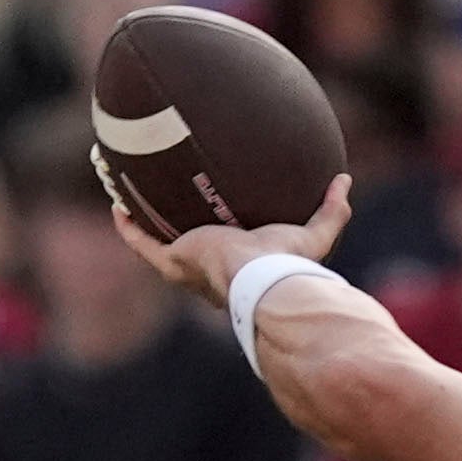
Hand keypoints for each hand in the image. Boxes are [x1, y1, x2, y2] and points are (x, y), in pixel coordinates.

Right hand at [112, 172, 352, 308]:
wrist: (264, 280)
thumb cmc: (289, 263)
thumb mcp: (315, 233)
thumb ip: (332, 210)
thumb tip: (344, 180)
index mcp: (239, 266)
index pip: (227, 252)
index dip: (217, 235)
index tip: (212, 214)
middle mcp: (210, 271)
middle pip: (186, 246)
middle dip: (174, 226)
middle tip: (165, 200)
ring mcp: (189, 268)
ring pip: (156, 243)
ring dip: (141, 222)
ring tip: (130, 197)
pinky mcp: (174, 263)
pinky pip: (142, 244)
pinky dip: (128, 227)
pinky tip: (117, 206)